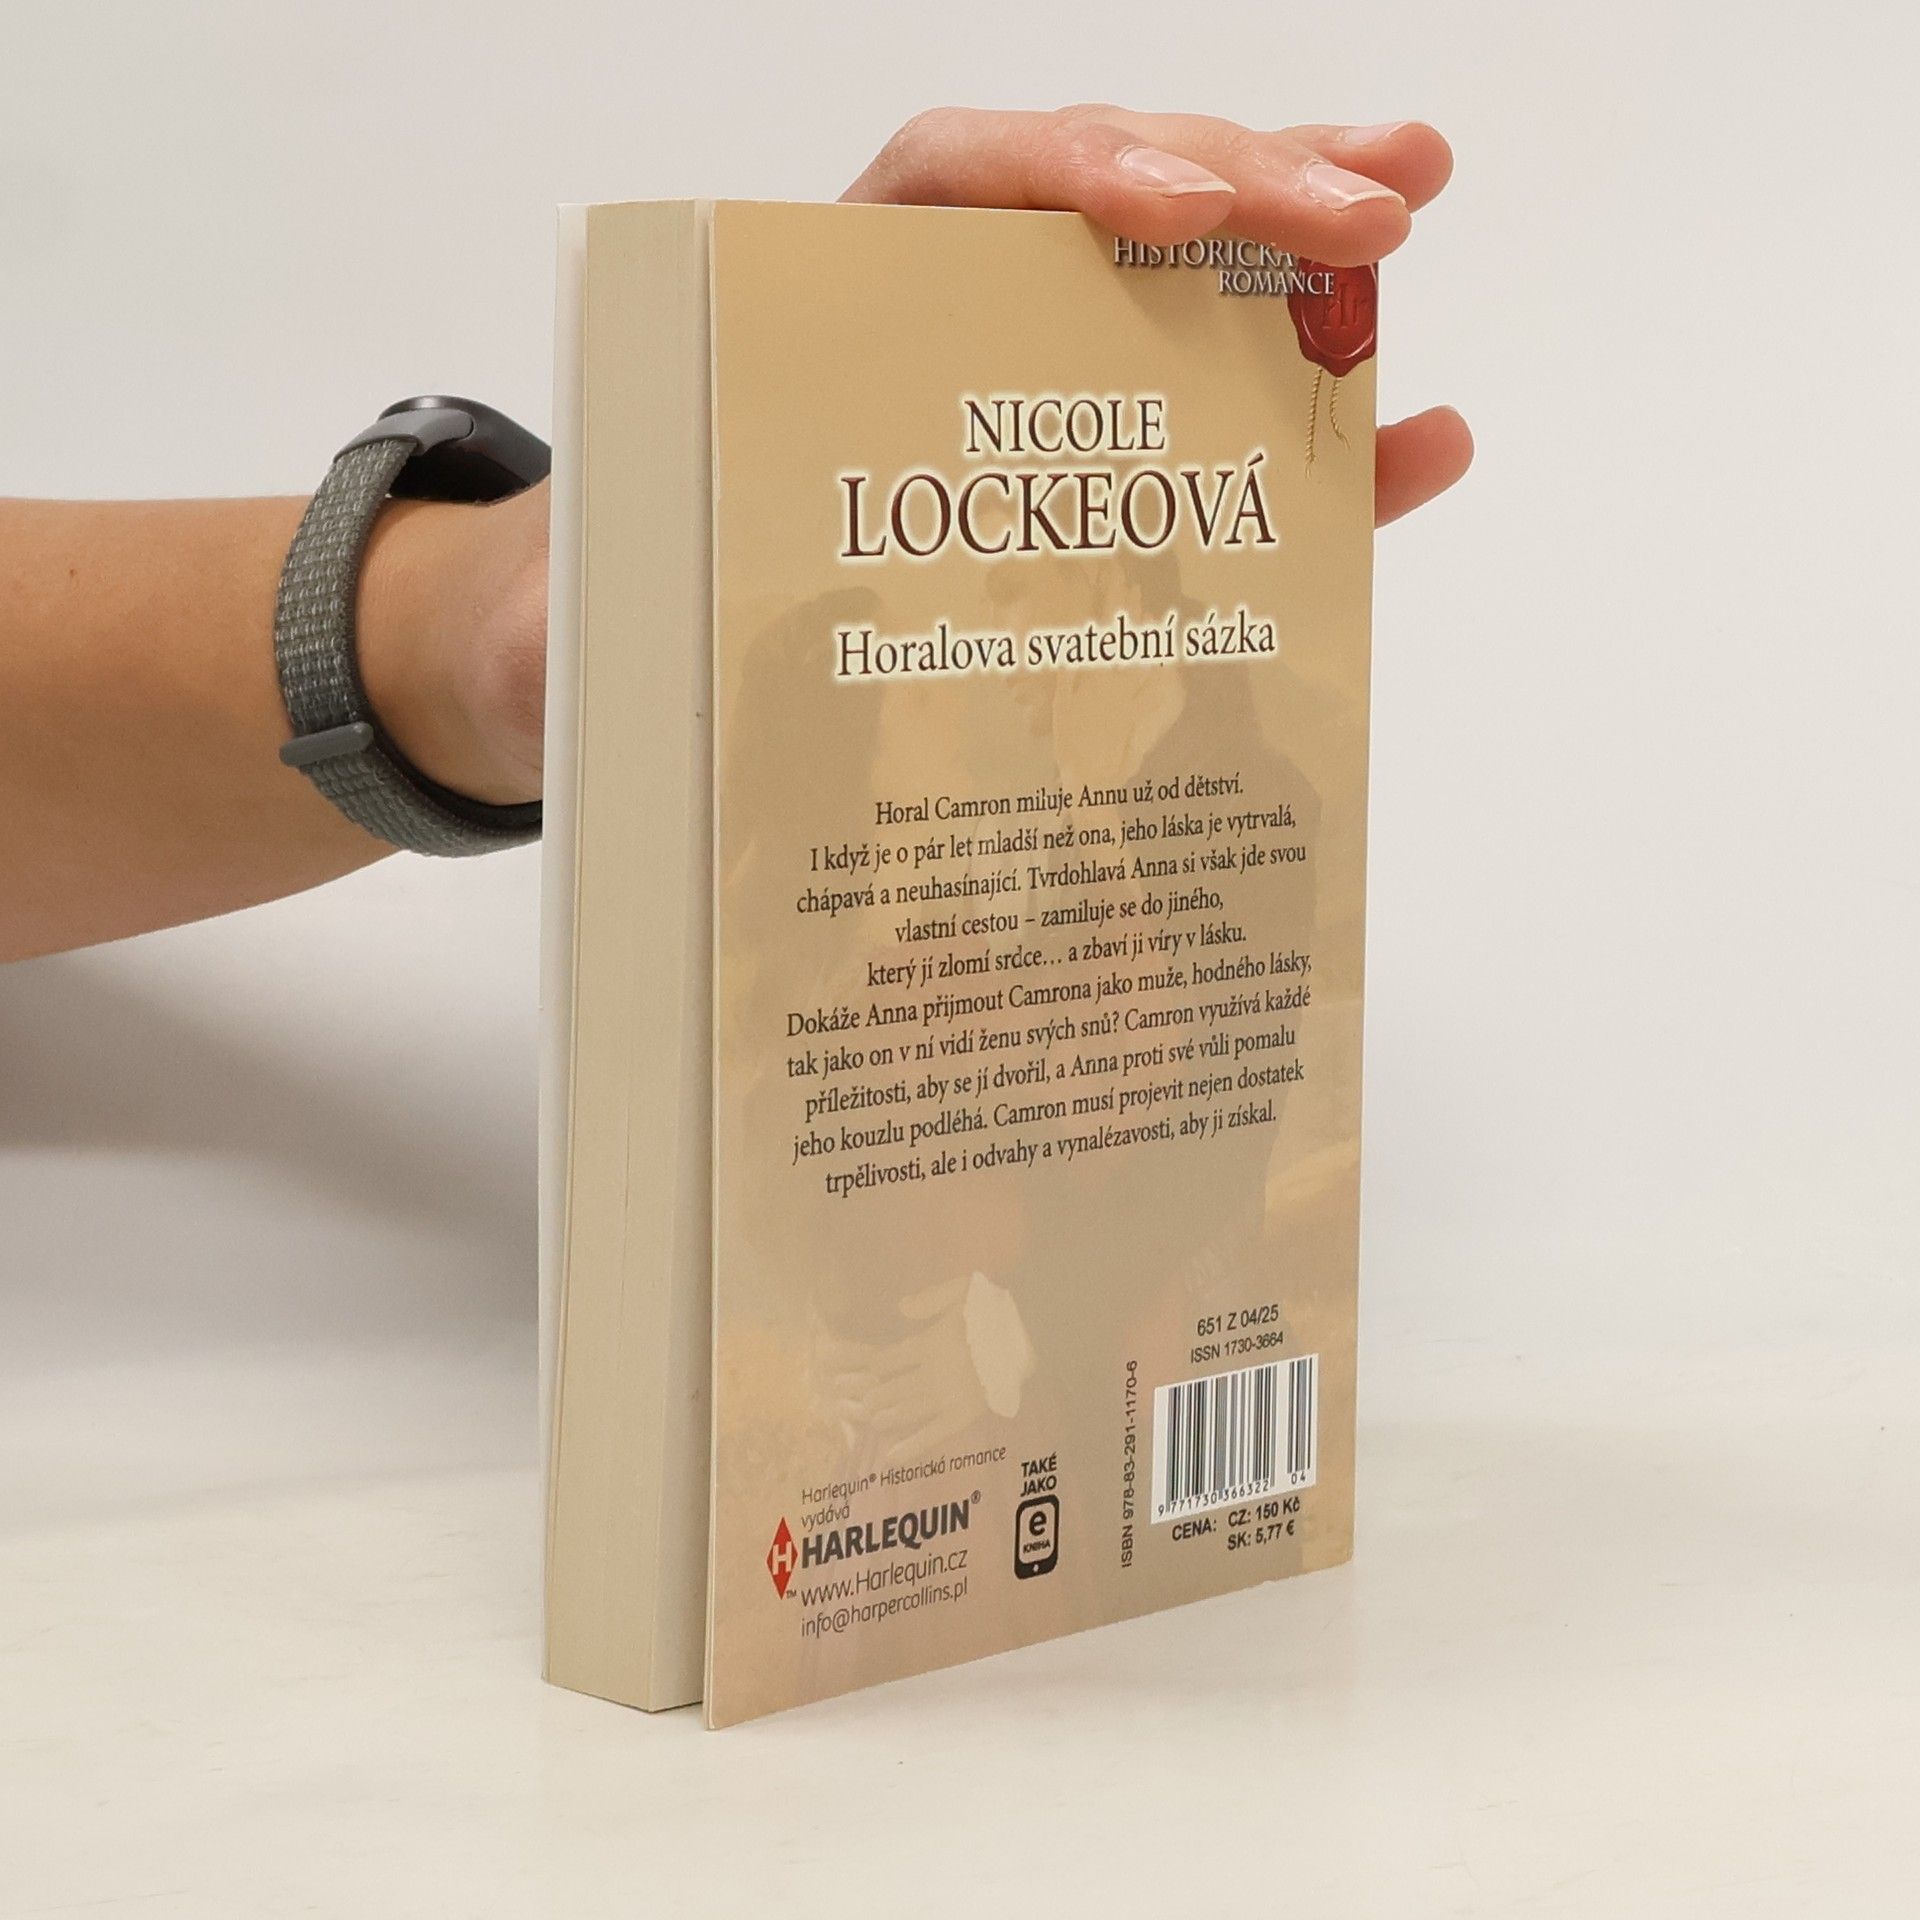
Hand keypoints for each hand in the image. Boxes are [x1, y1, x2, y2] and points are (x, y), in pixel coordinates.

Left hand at [374, 106, 1469, 810]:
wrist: (637, 663)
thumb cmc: (618, 608)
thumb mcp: (591, 590)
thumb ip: (599, 581)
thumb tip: (586, 612)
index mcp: (821, 306)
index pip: (955, 178)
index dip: (1070, 169)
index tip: (1172, 216)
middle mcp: (944, 319)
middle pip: (1105, 204)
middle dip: (1243, 185)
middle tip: (1380, 205)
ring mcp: (1030, 389)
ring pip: (1178, 295)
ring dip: (1302, 248)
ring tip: (1412, 208)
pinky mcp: (1090, 481)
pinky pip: (1215, 442)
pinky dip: (1312, 438)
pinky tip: (1415, 440)